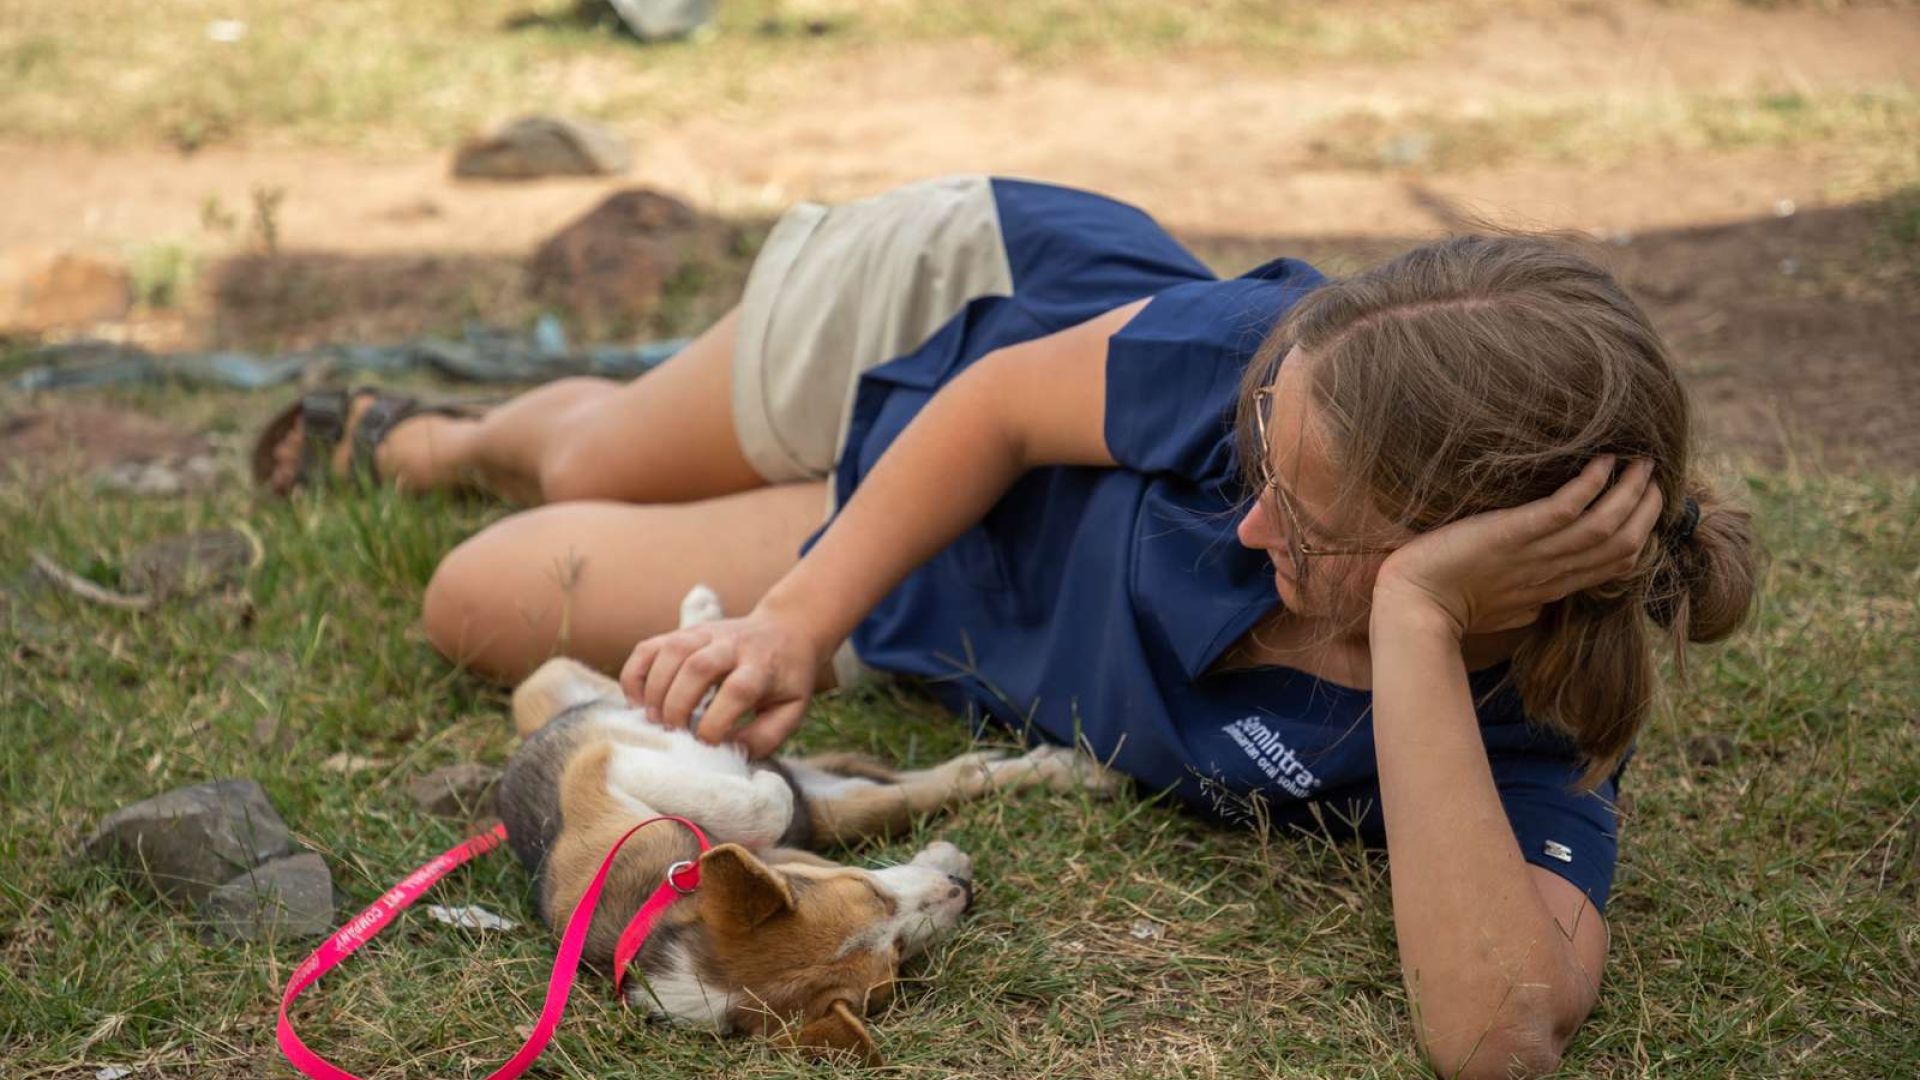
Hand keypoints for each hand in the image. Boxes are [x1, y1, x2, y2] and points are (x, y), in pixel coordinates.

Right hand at [618, 610, 821, 757]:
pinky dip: (635, 675)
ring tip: (655, 720)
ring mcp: (704, 633)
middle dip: (679, 705)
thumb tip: (729, 752)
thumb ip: (765, 735)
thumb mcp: (791, 710)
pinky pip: (648, 648)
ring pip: (670, 651)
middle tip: (674, 732)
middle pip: (698, 666)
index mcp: (763, 666)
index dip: (717, 720)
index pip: (738, 689)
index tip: (707, 743)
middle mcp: (732, 644)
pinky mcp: (682, 632)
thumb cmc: (786, 679)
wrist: (786, 630)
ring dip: (655, 690)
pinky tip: (638, 702)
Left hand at [1373, 456, 1662, 637]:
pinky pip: (1565, 509)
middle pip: (1620, 544)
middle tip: (1655, 477)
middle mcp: (1551, 573)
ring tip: (1642, 462)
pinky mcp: (1512, 535)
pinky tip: (1604, 461)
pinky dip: (1590, 485)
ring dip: (1629, 492)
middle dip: (1645, 509)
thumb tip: (1535, 607)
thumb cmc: (1446, 607)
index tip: (1647, 508)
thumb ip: (1523, 605)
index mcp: (1550, 589)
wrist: (1413, 609)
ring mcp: (1534, 554)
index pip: (1613, 565)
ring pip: (1604, 526)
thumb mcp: (1497, 611)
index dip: (1638, 535)